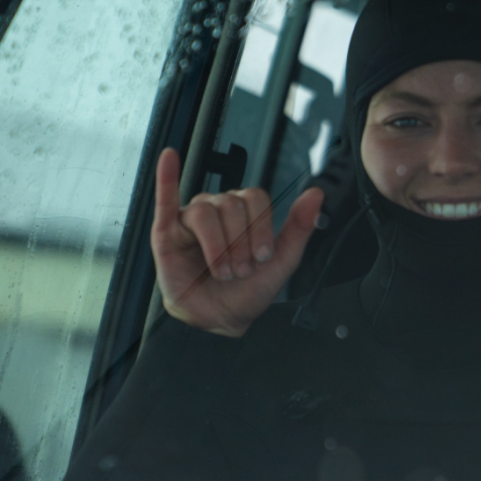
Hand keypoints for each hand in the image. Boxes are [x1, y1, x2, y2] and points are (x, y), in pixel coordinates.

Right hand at [151, 148, 324, 336]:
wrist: (221, 320)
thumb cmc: (247, 291)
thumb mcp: (281, 262)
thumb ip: (299, 227)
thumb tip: (316, 194)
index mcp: (244, 212)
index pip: (254, 197)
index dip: (260, 226)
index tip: (262, 255)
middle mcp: (217, 209)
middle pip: (230, 204)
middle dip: (240, 243)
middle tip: (240, 269)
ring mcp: (190, 219)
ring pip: (205, 211)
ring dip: (218, 246)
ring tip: (221, 271)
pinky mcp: (166, 233)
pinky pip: (165, 200)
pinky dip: (166, 178)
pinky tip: (169, 160)